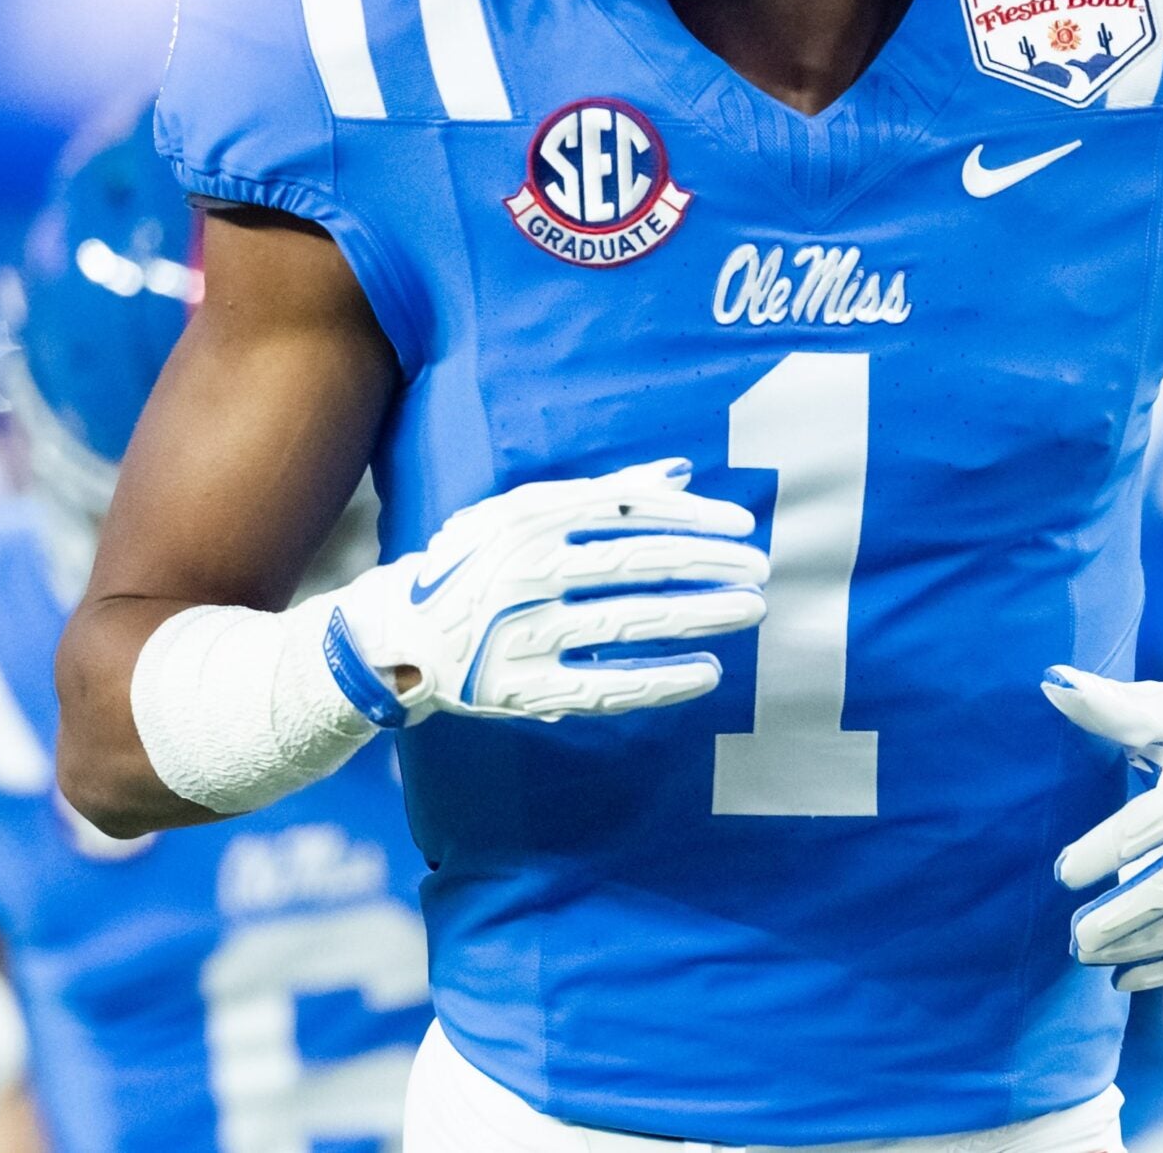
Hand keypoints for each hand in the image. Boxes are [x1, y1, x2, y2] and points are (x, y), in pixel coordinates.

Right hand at [326, 461, 766, 726]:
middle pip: (636, 563)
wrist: (401, 633)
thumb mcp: (529, 514)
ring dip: (698, 616)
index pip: (629, 510)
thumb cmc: (482, 563)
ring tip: (750, 610)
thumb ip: (606, 494)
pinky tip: (707, 672)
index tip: (742, 527)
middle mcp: (525, 571)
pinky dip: (659, 681)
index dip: (692, 518)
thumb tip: (682, 472)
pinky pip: (603, 687)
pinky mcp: (520, 689)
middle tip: (761, 570)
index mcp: (529, 517)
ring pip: (628, 622)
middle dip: (708, 564)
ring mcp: (521, 632)